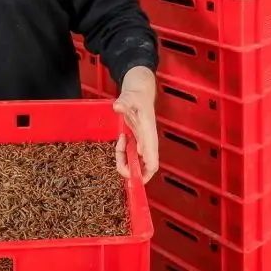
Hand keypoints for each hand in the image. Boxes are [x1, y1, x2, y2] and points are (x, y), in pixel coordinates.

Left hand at [113, 67, 158, 183]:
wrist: (139, 91)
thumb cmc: (138, 96)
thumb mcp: (130, 96)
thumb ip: (125, 101)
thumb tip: (118, 106)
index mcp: (149, 135)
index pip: (152, 160)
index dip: (145, 173)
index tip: (134, 178)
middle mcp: (148, 143)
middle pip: (145, 167)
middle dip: (131, 170)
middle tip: (119, 164)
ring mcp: (143, 143)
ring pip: (136, 162)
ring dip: (124, 160)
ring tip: (119, 143)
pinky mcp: (137, 141)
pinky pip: (131, 155)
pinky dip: (123, 153)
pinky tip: (121, 140)